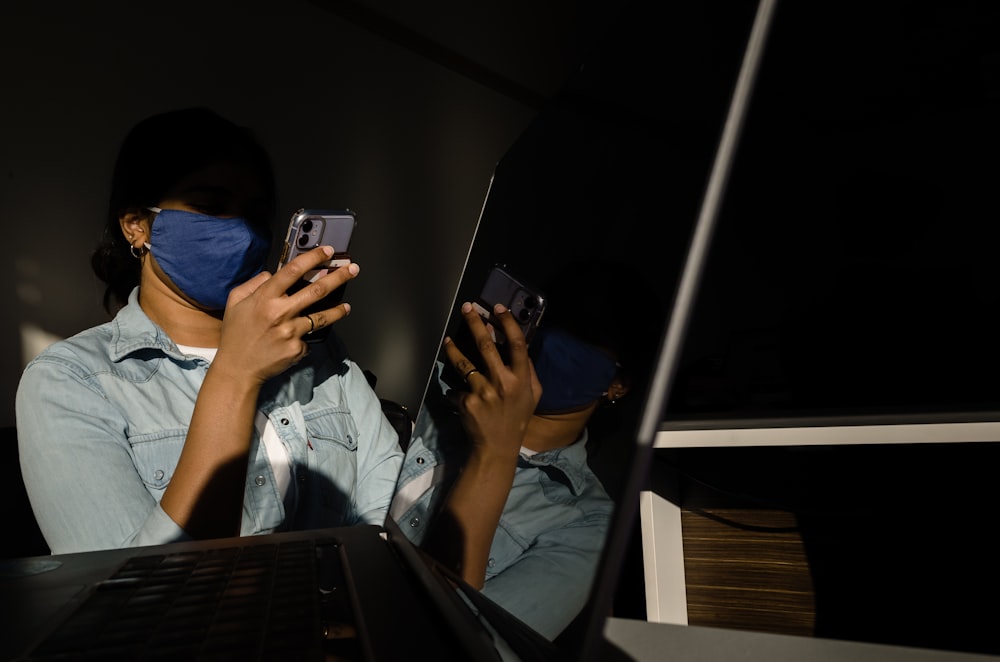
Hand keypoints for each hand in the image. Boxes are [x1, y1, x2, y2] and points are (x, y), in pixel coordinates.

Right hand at [213, 246, 358, 383]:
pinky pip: (308, 338)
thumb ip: (254, 284)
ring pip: (321, 317)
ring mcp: (290, 332)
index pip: (293, 271)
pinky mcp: (297, 349)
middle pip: (317, 290)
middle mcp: (280, 313)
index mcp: (264, 298)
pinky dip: (306, 337)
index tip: (328, 251)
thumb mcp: (235, 302)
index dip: (313, 258)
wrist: (237, 369)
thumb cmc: (235, 335)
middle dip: (338, 277)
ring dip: (338, 310)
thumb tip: (272, 274)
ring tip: (346, 306)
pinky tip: (300, 339)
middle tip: (353, 269)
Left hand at [442, 302, 541, 457]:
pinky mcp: (466, 402)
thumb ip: (529, 371)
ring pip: (464, 363)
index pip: (517, 344)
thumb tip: (521, 347)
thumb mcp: (533, 395)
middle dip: (475, 323)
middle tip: (467, 308)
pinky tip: (457, 393)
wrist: (497, 447)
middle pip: (486, 346)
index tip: (498, 309)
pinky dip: (456, 388)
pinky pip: (457, 388)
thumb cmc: (516, 418)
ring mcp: (483, 392)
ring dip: (453, 349)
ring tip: (447, 341)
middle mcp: (503, 383)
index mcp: (522, 379)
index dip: (507, 323)